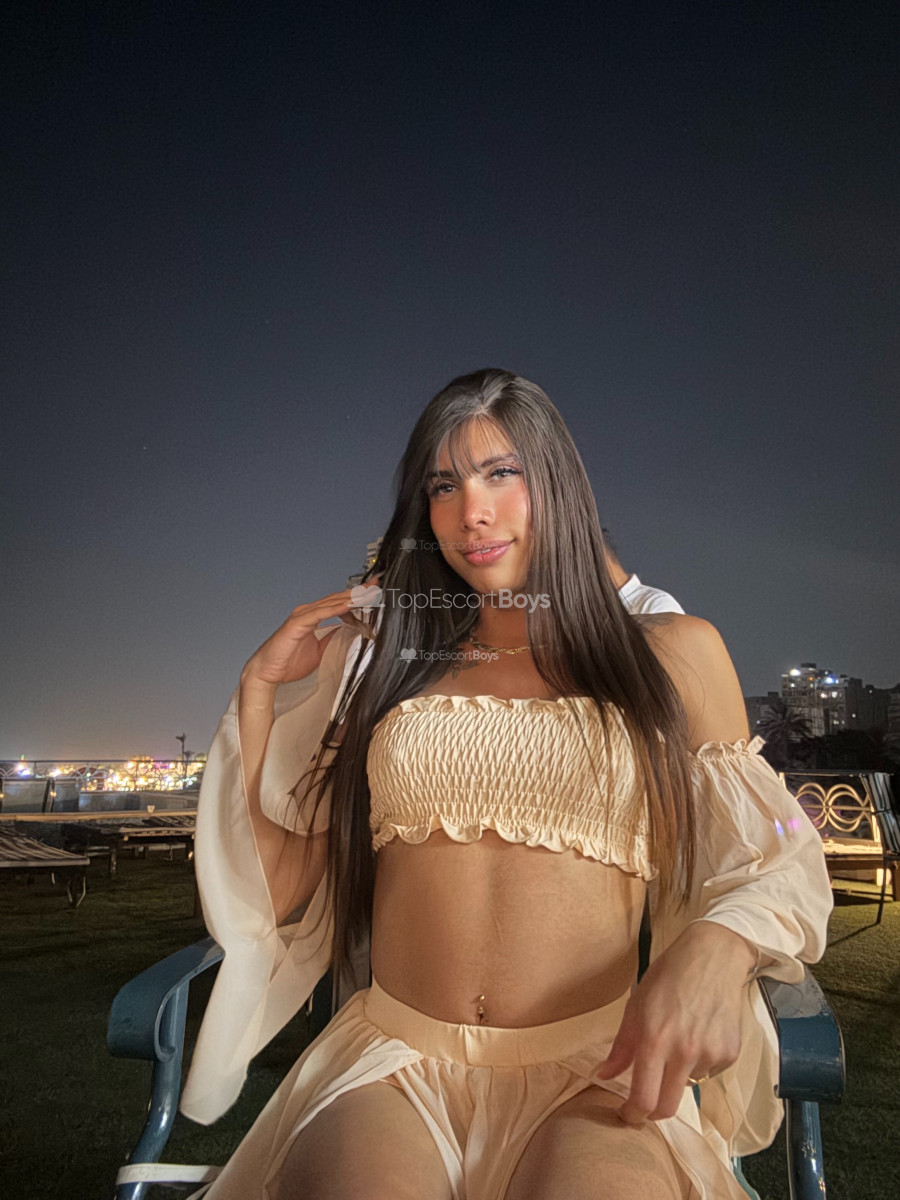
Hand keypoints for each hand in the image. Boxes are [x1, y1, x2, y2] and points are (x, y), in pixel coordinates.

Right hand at [240, 586, 373, 689]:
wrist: (267, 673)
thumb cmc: (288, 662)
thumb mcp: (320, 650)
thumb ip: (333, 638)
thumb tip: (349, 632)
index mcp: (313, 617)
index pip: (339, 603)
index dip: (357, 597)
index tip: (374, 593)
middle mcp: (308, 612)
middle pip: (338, 598)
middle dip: (358, 592)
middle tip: (377, 585)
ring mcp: (302, 616)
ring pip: (331, 603)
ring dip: (351, 598)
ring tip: (368, 593)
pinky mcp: (297, 623)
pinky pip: (320, 613)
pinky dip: (336, 608)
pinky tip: (349, 605)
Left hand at [595, 922, 755, 1122]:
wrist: (713, 956)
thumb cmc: (668, 976)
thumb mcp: (637, 1004)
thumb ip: (622, 1045)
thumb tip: (603, 1075)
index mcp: (655, 1038)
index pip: (643, 1097)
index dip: (632, 1114)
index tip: (627, 1115)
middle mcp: (684, 1050)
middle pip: (667, 1107)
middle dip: (653, 1111)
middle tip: (645, 1101)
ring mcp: (710, 1054)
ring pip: (687, 1087)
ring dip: (676, 1077)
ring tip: (677, 1043)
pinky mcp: (730, 1053)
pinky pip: (708, 1073)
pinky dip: (698, 1064)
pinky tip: (698, 1035)